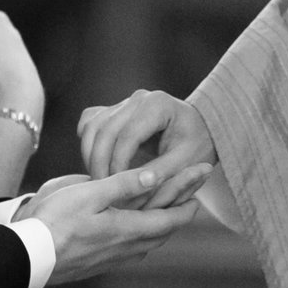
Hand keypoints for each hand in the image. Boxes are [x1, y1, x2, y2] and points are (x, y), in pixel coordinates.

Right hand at [16, 169, 200, 281]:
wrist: (26, 258)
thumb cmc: (53, 221)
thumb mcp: (89, 194)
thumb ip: (124, 184)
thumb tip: (156, 175)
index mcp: (128, 230)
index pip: (170, 220)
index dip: (187, 205)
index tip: (199, 195)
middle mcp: (125, 250)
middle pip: (162, 234)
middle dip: (177, 215)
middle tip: (189, 200)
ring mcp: (110, 260)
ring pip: (146, 244)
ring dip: (160, 227)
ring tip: (165, 213)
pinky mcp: (96, 266)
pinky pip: (129, 251)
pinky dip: (141, 236)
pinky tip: (132, 231)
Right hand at [77, 91, 216, 207]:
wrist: (200, 131)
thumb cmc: (197, 147)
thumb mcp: (186, 163)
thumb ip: (161, 173)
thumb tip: (136, 184)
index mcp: (158, 104)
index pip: (128, 135)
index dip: (119, 164)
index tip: (118, 189)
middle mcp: (139, 97)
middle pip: (105, 129)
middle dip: (100, 162)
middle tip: (102, 190)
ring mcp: (124, 102)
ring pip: (93, 127)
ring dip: (90, 156)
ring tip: (99, 182)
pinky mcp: (113, 110)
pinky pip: (90, 125)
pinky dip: (88, 146)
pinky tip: (96, 166)